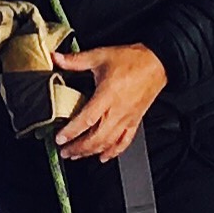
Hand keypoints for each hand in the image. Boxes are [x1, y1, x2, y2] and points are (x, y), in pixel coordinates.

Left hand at [55, 41, 168, 161]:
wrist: (157, 62)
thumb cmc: (132, 59)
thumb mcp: (100, 55)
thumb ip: (76, 60)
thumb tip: (56, 58)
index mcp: (107, 95)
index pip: (86, 120)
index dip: (71, 132)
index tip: (60, 138)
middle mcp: (117, 111)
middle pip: (96, 138)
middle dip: (78, 148)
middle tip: (65, 151)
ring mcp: (127, 118)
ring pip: (108, 142)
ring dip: (91, 152)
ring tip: (77, 155)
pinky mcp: (135, 121)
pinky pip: (124, 141)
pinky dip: (113, 152)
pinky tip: (104, 157)